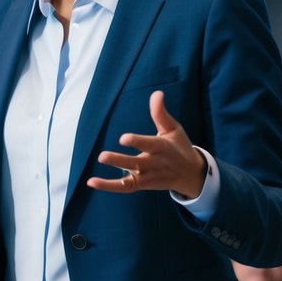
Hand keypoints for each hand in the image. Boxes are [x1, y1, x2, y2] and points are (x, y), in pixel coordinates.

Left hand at [88, 91, 206, 197]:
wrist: (190, 174)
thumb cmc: (178, 147)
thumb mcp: (173, 129)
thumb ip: (161, 113)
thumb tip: (157, 93)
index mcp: (161, 148)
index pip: (148, 144)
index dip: (136, 141)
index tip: (123, 138)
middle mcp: (153, 163)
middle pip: (135, 163)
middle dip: (119, 161)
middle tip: (102, 157)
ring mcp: (147, 176)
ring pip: (129, 180)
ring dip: (110, 181)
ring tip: (92, 178)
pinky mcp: (142, 184)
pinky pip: (125, 187)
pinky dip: (108, 186)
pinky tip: (92, 182)